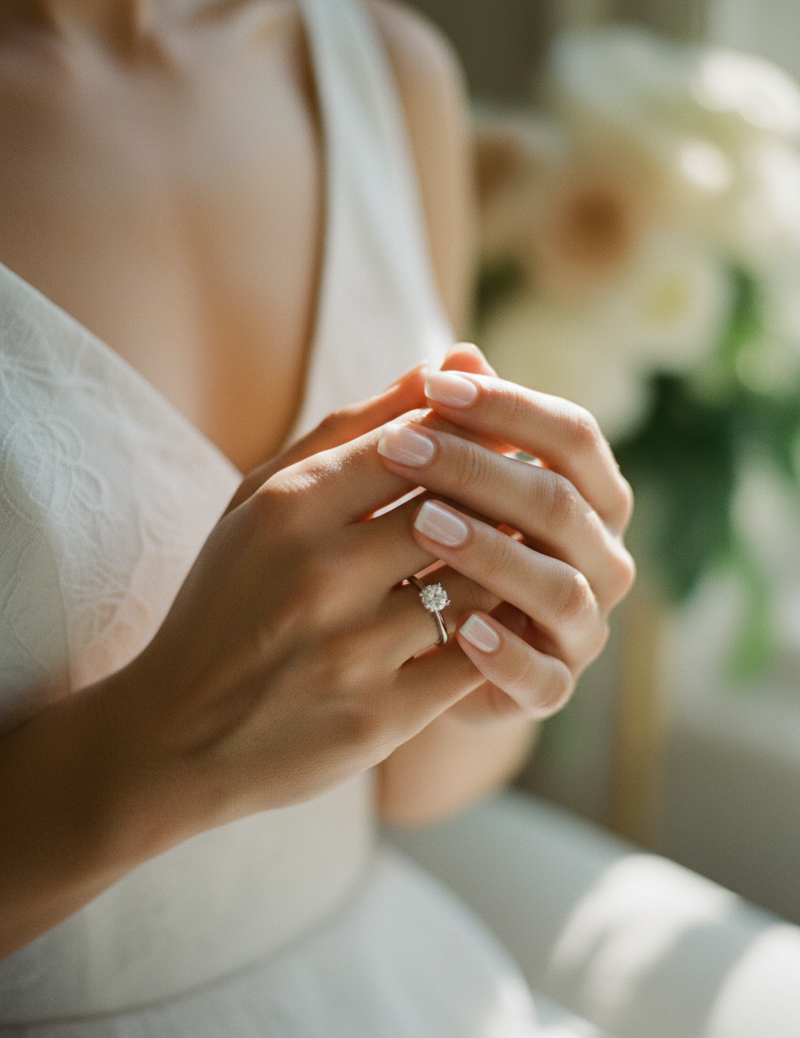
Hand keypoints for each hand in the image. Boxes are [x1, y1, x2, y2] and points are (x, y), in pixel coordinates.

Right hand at [125, 361, 494, 829]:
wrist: (177, 732)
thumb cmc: (228, 598)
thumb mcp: (263, 500)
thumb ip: (357, 427)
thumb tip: (457, 359)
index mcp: (290, 507)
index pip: (417, 442)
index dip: (470, 441)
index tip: (498, 447)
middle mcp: (322, 572)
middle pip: (456, 507)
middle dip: (499, 500)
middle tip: (526, 500)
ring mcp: (351, 648)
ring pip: (475, 584)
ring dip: (504, 569)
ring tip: (516, 559)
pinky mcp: (379, 717)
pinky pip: (471, 660)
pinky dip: (492, 639)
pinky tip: (491, 626)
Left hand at [376, 365, 634, 724]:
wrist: (420, 653)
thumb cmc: (434, 548)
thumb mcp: (433, 485)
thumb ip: (450, 428)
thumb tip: (458, 353)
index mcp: (586, 495)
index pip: (572, 436)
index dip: (508, 406)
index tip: (432, 387)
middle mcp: (599, 556)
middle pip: (561, 504)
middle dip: (480, 470)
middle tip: (401, 448)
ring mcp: (582, 626)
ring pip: (559, 586)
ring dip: (493, 552)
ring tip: (424, 527)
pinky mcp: (554, 686)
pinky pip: (544, 676)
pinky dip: (506, 654)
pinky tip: (460, 628)